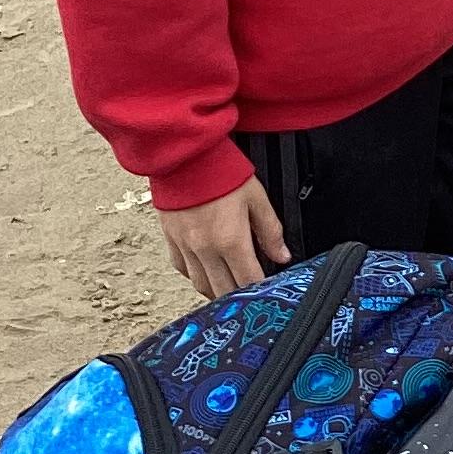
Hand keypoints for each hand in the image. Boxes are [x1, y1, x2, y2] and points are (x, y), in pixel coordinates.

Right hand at [159, 175, 288, 300]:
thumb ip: (270, 231)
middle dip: (239, 299)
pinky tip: (206, 271)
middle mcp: (205, 248)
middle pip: (224, 291)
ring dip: (216, 291)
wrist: (186, 154)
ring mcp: (185, 245)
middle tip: (250, 298)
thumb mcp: (256, 198)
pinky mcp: (170, 238)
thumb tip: (282, 256)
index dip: (260, 292)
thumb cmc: (221, 170)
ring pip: (201, 284)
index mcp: (230, 240)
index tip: (267, 293)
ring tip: (230, 289)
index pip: (249, 281)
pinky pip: (181, 268)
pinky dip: (195, 275)